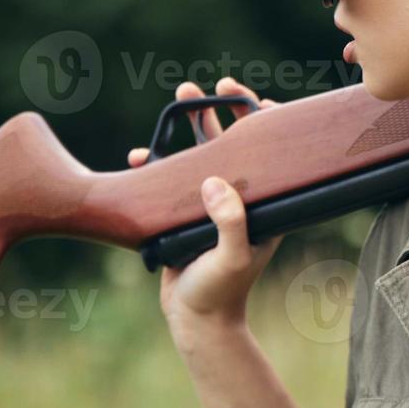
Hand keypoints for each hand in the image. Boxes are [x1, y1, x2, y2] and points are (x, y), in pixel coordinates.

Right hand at [128, 76, 283, 346]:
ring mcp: (212, 205)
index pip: (268, 153)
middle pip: (234, 143)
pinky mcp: (185, 214)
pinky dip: (156, 165)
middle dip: (220, 111)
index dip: (262, 122)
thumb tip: (215, 182)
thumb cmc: (221, 291)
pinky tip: (140, 156)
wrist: (196, 322)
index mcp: (262, 204)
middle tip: (207, 86)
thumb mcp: (232, 256)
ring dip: (190, 126)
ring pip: (202, 154)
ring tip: (180, 97)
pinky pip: (172, 180)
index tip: (250, 99)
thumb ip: (229, 222)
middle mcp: (240, 199)